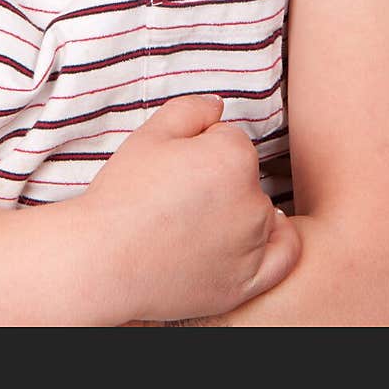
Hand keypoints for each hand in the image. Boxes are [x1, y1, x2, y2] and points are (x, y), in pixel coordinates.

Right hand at [83, 94, 300, 323]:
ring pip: (259, 211)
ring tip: (193, 220)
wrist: (105, 260)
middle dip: (220, 177)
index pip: (229, 138)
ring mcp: (253, 245)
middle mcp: (253, 201)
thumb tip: (218, 106)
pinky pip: (284, 254)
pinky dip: (276, 240)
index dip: (200, 145)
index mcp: (234, 157)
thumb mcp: (151, 133)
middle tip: (179, 192)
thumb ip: (192, 108)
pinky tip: (255, 234)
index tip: (175, 162)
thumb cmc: (124, 195)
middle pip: (247, 175)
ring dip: (238, 209)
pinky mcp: (248, 281)